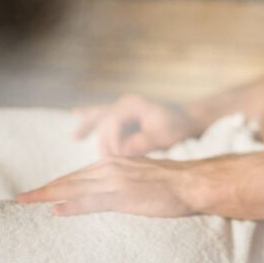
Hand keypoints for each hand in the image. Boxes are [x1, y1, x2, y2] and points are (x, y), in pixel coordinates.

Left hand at [16, 156, 197, 216]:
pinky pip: (92, 201)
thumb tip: (104, 193)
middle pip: (69, 179)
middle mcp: (110, 168)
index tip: (36, 192)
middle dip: (43, 189)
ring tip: (25, 202)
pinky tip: (56, 210)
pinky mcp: (124, 195)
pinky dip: (72, 205)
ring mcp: (116, 181)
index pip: (76, 175)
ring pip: (74, 187)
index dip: (54, 185)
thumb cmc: (171, 183)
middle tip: (18, 198)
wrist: (193, 182)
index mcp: (114, 163)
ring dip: (47, 195)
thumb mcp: (140, 177)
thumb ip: (120, 182)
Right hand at [73, 94, 195, 156]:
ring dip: (87, 125)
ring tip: (76, 137)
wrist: (188, 120)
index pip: (112, 122)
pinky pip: (102, 114)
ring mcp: (124, 107)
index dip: (112, 141)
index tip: (116, 158)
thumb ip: (142, 143)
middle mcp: (125, 103)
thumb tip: (121, 152)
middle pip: (102, 119)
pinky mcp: (125, 115)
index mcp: (134, 105)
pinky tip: (75, 113)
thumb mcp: (163, 136)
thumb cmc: (177, 128)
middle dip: (99, 139)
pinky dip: (91, 116)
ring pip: (99, 114)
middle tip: (101, 160)